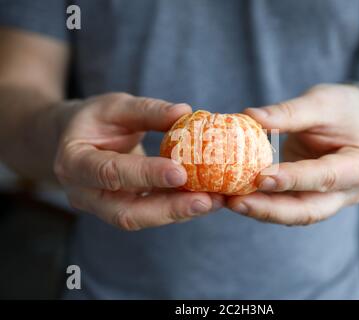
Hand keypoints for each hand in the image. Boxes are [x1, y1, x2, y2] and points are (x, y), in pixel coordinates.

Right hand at [54, 93, 222, 229]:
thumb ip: (147, 111)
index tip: (181, 172)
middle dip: (169, 209)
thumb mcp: (115, 106)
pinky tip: (205, 198)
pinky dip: (177, 206)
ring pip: (142, 218)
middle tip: (206, 200)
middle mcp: (85, 193)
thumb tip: (185, 112)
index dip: (146, 175)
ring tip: (215, 201)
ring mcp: (103, 207)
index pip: (110, 173)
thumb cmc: (96, 120)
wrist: (78, 140)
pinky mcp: (123, 209)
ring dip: (179, 212)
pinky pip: (150, 213)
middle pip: (127, 213)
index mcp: (74, 162)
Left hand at [227, 84, 358, 224]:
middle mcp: (349, 191)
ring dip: (261, 211)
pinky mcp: (311, 198)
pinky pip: (287, 207)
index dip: (293, 180)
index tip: (260, 177)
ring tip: (229, 201)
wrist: (357, 121)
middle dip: (270, 209)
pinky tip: (238, 197)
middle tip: (235, 202)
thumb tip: (250, 117)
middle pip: (308, 210)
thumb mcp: (322, 102)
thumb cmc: (343, 108)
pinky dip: (263, 204)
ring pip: (295, 214)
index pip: (325, 177)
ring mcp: (331, 200)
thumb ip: (289, 112)